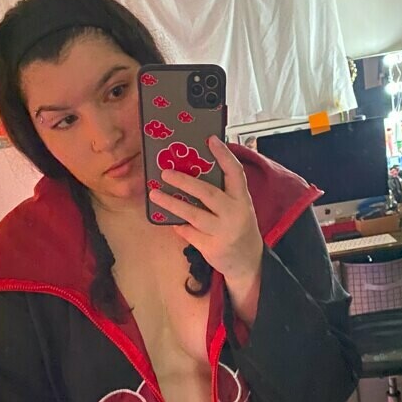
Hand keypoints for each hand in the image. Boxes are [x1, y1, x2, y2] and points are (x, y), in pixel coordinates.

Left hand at [148, 136, 262, 281]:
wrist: (247, 262)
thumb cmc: (238, 227)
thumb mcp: (239, 207)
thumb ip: (224, 192)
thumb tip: (194, 169)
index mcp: (242, 199)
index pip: (235, 172)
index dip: (224, 155)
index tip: (210, 139)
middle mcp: (234, 214)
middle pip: (207, 193)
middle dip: (185, 181)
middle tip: (165, 172)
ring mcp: (222, 232)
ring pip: (193, 215)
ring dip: (171, 203)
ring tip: (154, 194)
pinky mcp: (211, 247)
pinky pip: (188, 232)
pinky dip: (178, 224)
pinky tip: (169, 218)